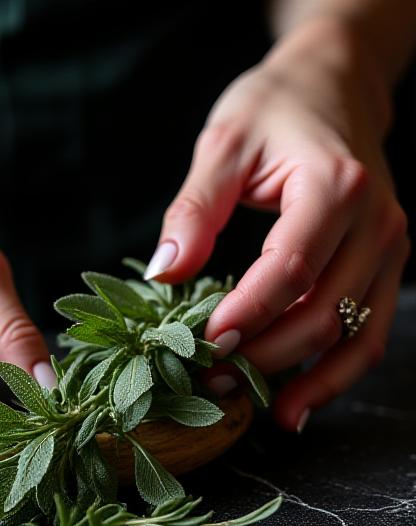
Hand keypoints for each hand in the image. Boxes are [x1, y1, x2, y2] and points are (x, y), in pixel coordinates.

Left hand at [146, 17, 408, 431]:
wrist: (334, 85)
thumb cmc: (274, 109)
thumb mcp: (223, 144)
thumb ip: (194, 211)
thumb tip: (164, 275)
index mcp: (334, 187)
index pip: (290, 271)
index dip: (246, 316)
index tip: (204, 344)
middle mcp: (375, 223)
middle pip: (322, 315)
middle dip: (264, 357)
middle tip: (210, 380)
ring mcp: (389, 247)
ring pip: (355, 336)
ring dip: (305, 381)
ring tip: (257, 412)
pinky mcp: (385, 264)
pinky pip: (368, 332)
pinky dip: (336, 373)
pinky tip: (299, 402)